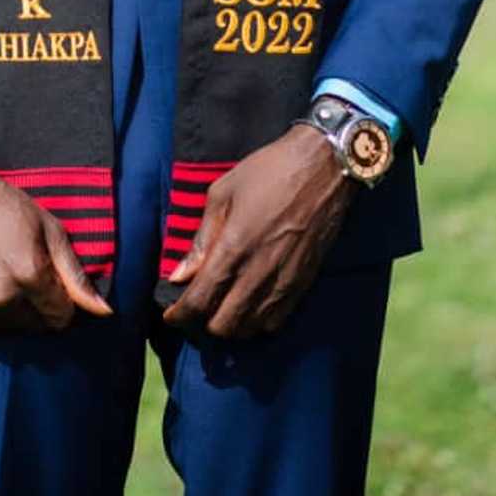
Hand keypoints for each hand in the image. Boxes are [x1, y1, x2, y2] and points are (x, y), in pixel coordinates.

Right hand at [0, 134, 112, 332]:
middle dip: (39, 306)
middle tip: (26, 273)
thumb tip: (104, 312)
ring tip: (4, 275)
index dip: (62, 299)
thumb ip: (75, 274)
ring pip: (10, 329)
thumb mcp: (48, 228)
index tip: (52, 281)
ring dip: (13, 311)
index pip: (61, 317)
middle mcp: (1, 297)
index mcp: (29, 274)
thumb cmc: (3, 204)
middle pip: (37, 326)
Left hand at [162, 124, 355, 338]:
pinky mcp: (303, 283)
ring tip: (221, 305)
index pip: (199, 302)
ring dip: (230, 324)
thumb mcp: (223, 193)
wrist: (324, 167)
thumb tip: (179, 275)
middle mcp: (258, 272)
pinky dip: (256, 322)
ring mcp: (284, 281)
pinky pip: (275, 322)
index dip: (179, 315)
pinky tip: (249, 304)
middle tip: (196, 305)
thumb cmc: (269, 171)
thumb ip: (201, 239)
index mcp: (234, 248)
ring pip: (249, 329)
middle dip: (202, 321)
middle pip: (223, 325)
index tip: (170, 314)